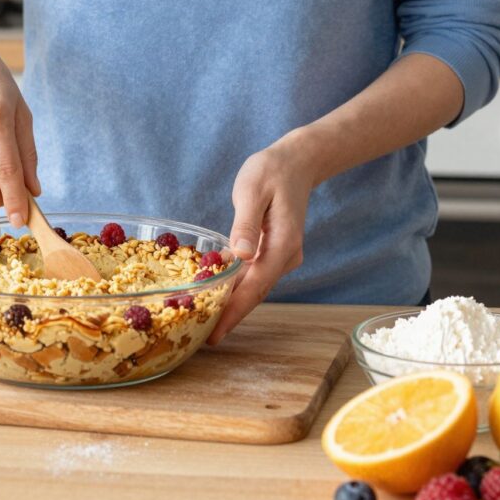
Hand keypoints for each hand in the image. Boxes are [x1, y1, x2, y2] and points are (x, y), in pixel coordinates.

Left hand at [208, 129, 317, 343]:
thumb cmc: (272, 171)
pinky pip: (255, 275)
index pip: (254, 287)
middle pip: (255, 294)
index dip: (233, 312)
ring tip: (205, 322)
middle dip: (230, 316)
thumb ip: (245, 223)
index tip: (214, 334)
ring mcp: (282, 256)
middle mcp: (285, 256)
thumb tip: (239, 256)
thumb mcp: (252, 190)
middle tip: (201, 337)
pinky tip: (217, 295)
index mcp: (281, 245)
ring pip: (255, 287)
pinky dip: (237, 287)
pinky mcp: (274, 252)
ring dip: (232, 304)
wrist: (298, 162)